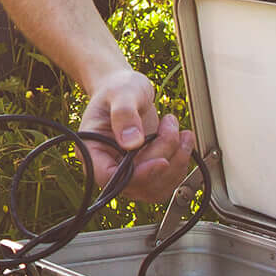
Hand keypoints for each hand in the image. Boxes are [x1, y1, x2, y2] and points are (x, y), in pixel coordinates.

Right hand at [80, 68, 191, 201]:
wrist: (126, 88)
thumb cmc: (118, 88)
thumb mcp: (122, 93)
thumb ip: (124, 114)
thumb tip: (132, 143)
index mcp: (92, 150)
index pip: (110, 177)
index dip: (138, 175)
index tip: (162, 161)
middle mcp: (108, 165)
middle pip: (138, 183)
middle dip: (163, 156)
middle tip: (169, 125)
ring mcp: (128, 171)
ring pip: (155, 187)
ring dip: (176, 162)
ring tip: (179, 131)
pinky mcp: (145, 170)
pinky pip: (165, 182)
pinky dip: (180, 164)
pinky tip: (183, 142)